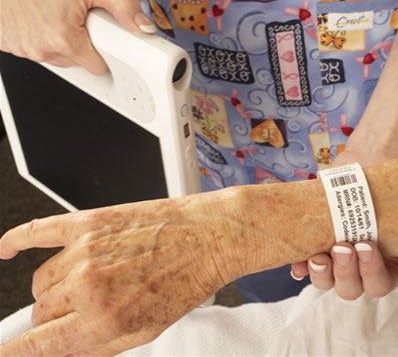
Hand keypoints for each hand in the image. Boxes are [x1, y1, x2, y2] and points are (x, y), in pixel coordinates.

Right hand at [0, 0, 154, 74]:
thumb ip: (124, 7)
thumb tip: (145, 27)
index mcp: (64, 39)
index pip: (98, 67)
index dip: (105, 51)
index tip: (103, 37)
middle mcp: (39, 48)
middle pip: (76, 62)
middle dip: (82, 42)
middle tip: (77, 14)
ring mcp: (20, 46)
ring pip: (53, 56)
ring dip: (59, 39)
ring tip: (56, 10)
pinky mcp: (5, 40)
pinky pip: (30, 47)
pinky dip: (36, 35)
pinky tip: (38, 13)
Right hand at [0, 196, 234, 355]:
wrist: (210, 235)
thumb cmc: (187, 279)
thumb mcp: (147, 331)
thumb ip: (97, 347)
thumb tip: (62, 353)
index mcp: (104, 320)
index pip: (36, 347)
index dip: (16, 355)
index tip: (10, 354)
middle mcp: (88, 286)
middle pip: (40, 313)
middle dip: (58, 318)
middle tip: (88, 309)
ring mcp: (84, 251)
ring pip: (42, 280)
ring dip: (59, 287)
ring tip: (97, 279)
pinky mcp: (88, 222)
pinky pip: (36, 231)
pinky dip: (16, 241)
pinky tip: (6, 249)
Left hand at [291, 148, 397, 297]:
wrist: (377, 155)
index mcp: (387, 267)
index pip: (377, 286)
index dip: (370, 272)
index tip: (365, 245)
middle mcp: (360, 266)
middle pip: (350, 288)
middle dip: (344, 272)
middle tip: (343, 247)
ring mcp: (336, 253)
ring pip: (325, 280)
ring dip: (321, 274)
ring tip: (319, 256)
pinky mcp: (317, 238)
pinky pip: (304, 262)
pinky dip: (300, 266)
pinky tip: (298, 263)